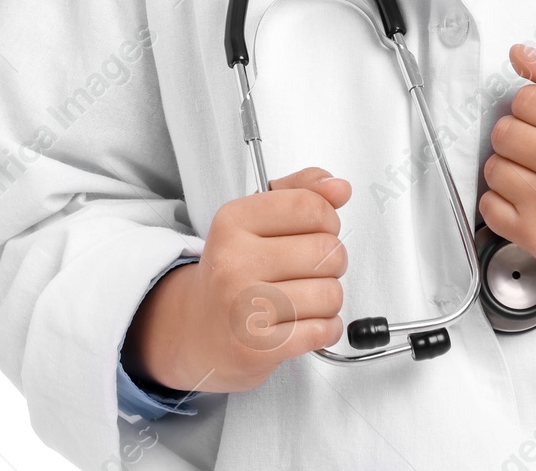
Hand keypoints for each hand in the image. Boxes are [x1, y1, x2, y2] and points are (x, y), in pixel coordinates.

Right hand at [122, 166, 350, 395]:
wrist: (195, 331)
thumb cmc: (233, 271)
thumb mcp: (256, 218)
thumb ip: (301, 191)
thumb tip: (340, 188)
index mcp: (233, 221)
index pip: (310, 206)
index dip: (328, 219)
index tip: (318, 229)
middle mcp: (234, 262)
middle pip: (327, 250)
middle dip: (332, 261)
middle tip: (309, 270)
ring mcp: (243, 307)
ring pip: (330, 293)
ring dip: (329, 298)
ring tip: (305, 299)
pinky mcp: (256, 347)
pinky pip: (322, 330)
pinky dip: (327, 328)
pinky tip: (307, 323)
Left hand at [480, 45, 535, 314]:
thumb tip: (520, 55)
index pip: (526, 97)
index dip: (534, 108)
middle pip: (504, 130)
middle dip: (520, 138)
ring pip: (493, 166)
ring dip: (510, 170)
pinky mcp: (534, 236)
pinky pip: (488, 205)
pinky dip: (503, 203)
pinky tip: (532, 202)